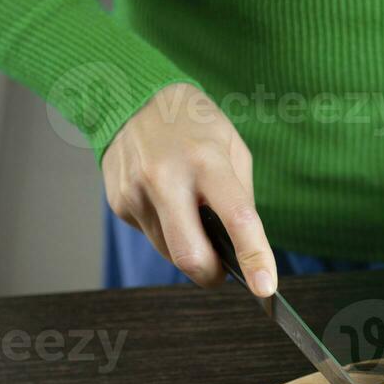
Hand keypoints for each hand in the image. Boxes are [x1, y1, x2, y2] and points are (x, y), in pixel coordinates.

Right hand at [102, 82, 276, 295]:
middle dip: (211, 275)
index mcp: (206, 160)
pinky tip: (165, 201)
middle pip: (190, 255)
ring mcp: (136, 192)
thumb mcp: (231, 147)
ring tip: (189, 213)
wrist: (132, 96)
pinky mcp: (119, 202)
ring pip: (170, 253)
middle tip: (222, 270)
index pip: (236, 218)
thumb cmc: (193, 125)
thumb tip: (242, 248)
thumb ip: (240, 198)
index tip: (265, 288)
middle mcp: (166, 177)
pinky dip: (166, 231)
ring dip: (188, 248)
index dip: (254, 257)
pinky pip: (151, 237)